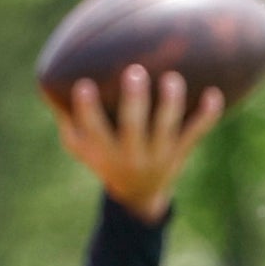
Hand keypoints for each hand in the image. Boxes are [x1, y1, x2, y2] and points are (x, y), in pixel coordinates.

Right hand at [51, 60, 228, 222]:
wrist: (138, 194)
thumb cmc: (102, 156)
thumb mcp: (78, 144)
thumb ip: (66, 116)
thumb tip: (48, 78)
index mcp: (102, 150)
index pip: (91, 128)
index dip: (87, 109)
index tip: (84, 84)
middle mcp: (131, 153)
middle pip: (133, 127)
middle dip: (134, 100)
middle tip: (134, 71)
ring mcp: (158, 154)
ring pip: (167, 128)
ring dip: (171, 103)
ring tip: (173, 78)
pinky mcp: (180, 152)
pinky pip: (196, 134)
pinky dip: (207, 116)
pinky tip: (215, 94)